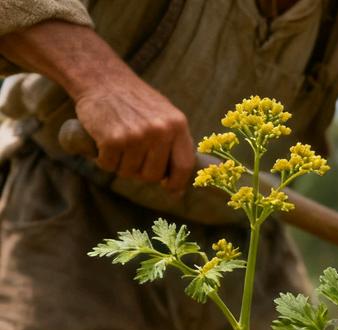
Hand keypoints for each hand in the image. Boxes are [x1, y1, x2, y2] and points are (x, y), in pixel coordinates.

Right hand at [75, 77, 193, 192]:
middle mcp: (159, 131)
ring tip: (118, 143)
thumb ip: (175, 147)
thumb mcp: (165, 116)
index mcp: (177, 125)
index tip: (168, 187)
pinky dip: (103, 159)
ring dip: (120, 164)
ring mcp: (136, 136)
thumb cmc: (136, 103)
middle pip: (153, 175)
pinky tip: (103, 142)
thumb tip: (178, 193)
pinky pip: (109, 165)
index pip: (184, 166)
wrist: (102, 78)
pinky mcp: (112, 139)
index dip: (176, 182)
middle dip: (141, 172)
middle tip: (132, 155)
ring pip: (129, 172)